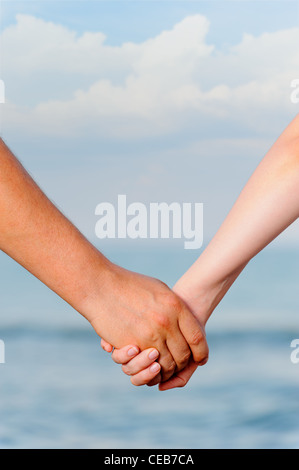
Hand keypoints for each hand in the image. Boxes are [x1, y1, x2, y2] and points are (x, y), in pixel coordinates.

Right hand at [87, 263, 208, 381]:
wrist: (101, 285)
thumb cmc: (129, 284)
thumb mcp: (159, 289)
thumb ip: (174, 306)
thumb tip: (186, 321)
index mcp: (176, 306)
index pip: (197, 337)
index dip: (201, 351)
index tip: (200, 358)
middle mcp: (166, 321)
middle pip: (184, 354)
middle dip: (184, 364)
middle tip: (181, 366)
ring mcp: (150, 334)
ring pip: (168, 364)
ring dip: (168, 371)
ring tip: (166, 369)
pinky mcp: (133, 344)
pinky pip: (149, 366)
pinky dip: (153, 371)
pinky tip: (152, 367)